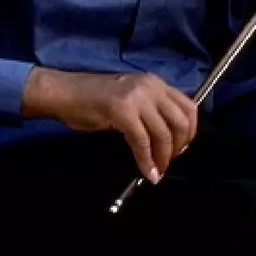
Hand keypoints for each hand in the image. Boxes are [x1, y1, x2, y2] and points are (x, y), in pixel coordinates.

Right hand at [22, 67, 197, 183]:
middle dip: (179, 146)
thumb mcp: (131, 98)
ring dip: (163, 157)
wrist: (64, 92)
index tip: (181, 147)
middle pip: (181, 121)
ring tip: (158, 170)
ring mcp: (137, 98)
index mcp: (155, 83)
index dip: (191, 131)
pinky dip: (146, 161)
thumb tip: (169, 136)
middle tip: (169, 161)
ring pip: (163, 134)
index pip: (189, 106)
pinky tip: (146, 172)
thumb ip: (151, 110)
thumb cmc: (93, 98)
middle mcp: (151, 87)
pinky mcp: (122, 111)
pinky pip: (142, 142)